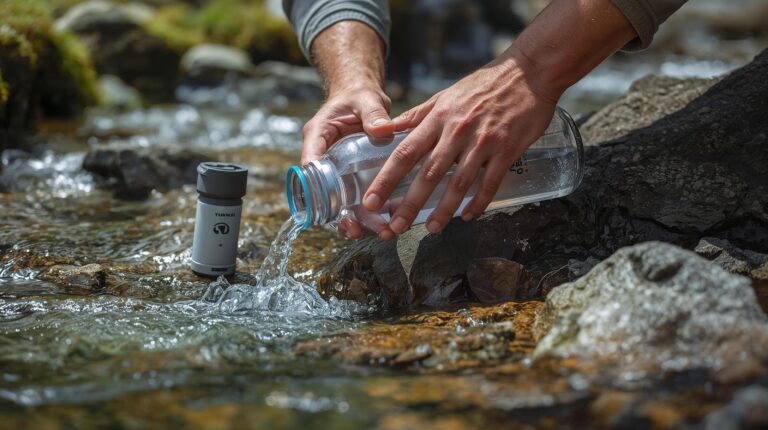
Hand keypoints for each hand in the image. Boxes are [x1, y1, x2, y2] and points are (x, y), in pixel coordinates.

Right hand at [302, 85, 393, 239]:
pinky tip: (388, 225)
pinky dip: (369, 214)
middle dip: (337, 215)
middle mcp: (323, 158)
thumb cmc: (359, 98)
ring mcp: (337, 172)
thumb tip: (383, 130)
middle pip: (322, 194)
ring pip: (340, 203)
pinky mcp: (351, 179)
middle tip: (354, 229)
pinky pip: (356, 200)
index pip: (309, 163)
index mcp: (317, 137)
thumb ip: (374, 114)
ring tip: (378, 233)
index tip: (325, 205)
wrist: (364, 101)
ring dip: (356, 221)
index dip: (314, 186)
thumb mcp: (366, 101)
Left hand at [362, 48, 559, 237]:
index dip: (386, 179)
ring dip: (443, 209)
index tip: (371, 201)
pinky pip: (490, 182)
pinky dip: (479, 202)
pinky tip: (468, 216)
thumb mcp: (444, 96)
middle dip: (409, 204)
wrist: (529, 72)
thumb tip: (386, 129)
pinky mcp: (507, 149)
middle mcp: (457, 131)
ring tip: (431, 229)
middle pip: (428, 173)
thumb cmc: (483, 85)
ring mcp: (483, 141)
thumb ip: (416, 116)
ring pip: (459, 182)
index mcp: (438, 118)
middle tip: (394, 228)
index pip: (405, 153)